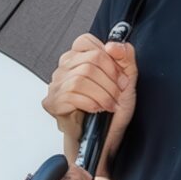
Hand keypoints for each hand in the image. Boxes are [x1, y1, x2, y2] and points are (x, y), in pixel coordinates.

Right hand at [43, 34, 137, 166]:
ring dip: (103, 93)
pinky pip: (71, 94)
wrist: (104, 138)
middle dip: (110, 80)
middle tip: (117, 94)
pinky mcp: (53, 102)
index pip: (85, 41)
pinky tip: (97, 109)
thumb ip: (125, 57)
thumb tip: (113, 44)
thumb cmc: (112, 109)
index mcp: (78, 57)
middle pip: (90, 60)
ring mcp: (55, 84)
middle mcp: (63, 68)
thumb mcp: (127, 79)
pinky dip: (91, 102)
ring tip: (109, 104)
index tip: (119, 76)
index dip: (109, 59)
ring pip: (81, 77)